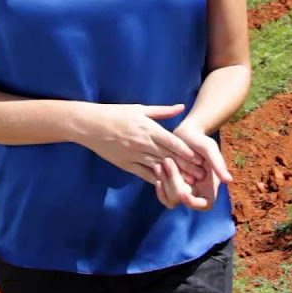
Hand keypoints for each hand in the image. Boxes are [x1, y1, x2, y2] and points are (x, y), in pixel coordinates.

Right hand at [78, 103, 205, 185]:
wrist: (90, 125)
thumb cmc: (116, 113)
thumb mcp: (140, 109)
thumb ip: (162, 111)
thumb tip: (181, 107)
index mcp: (148, 128)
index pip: (172, 142)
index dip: (187, 152)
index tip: (200, 159)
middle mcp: (143, 143)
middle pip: (169, 157)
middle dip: (186, 167)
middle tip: (201, 175)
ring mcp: (134, 155)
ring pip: (159, 168)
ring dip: (175, 176)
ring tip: (189, 184)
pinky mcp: (126, 164)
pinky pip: (144, 174)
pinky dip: (156, 180)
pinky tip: (167, 185)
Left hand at [154, 123, 233, 210]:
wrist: (185, 134)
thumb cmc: (201, 141)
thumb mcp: (210, 149)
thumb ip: (218, 164)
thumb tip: (228, 180)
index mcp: (209, 186)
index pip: (205, 204)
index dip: (193, 203)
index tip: (182, 194)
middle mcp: (196, 191)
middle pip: (183, 200)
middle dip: (173, 183)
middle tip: (168, 161)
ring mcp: (182, 189)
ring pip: (171, 199)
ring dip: (164, 183)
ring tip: (160, 164)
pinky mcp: (170, 185)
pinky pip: (163, 195)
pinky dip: (159, 185)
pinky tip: (157, 170)